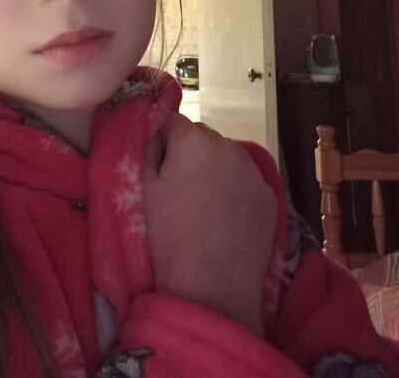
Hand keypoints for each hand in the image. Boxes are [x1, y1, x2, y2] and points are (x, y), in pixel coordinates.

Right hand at [143, 113, 277, 335]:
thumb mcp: (142, 188)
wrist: (212, 290)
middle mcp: (228, 147)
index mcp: (194, 141)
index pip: (172, 121)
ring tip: (203, 205)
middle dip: (190, 152)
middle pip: (202, 136)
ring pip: (226, 156)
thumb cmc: (167, 237)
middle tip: (179, 189)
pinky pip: (246, 179)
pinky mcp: (270, 196)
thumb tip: (156, 131)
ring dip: (214, 168)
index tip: (158, 170)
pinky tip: (225, 217)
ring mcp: (254, 171)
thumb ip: (147, 147)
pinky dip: (235, 188)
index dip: (162, 143)